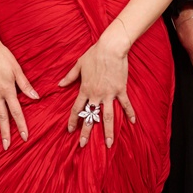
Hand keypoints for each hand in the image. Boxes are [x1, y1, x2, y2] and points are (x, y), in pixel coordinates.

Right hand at [0, 36, 38, 149]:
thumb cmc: (2, 56)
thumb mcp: (17, 69)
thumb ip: (25, 85)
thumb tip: (35, 96)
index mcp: (8, 90)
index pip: (16, 111)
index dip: (21, 125)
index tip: (24, 136)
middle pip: (1, 117)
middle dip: (4, 133)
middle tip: (6, 146)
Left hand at [60, 32, 134, 148]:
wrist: (110, 48)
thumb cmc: (94, 54)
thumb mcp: (79, 65)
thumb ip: (70, 76)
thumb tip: (59, 84)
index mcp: (85, 89)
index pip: (77, 109)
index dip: (73, 120)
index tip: (70, 130)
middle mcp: (96, 94)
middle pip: (90, 117)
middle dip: (86, 132)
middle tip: (83, 145)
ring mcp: (109, 94)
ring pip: (108, 116)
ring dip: (108, 131)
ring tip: (108, 144)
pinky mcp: (120, 90)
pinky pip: (125, 104)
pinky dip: (130, 113)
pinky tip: (133, 122)